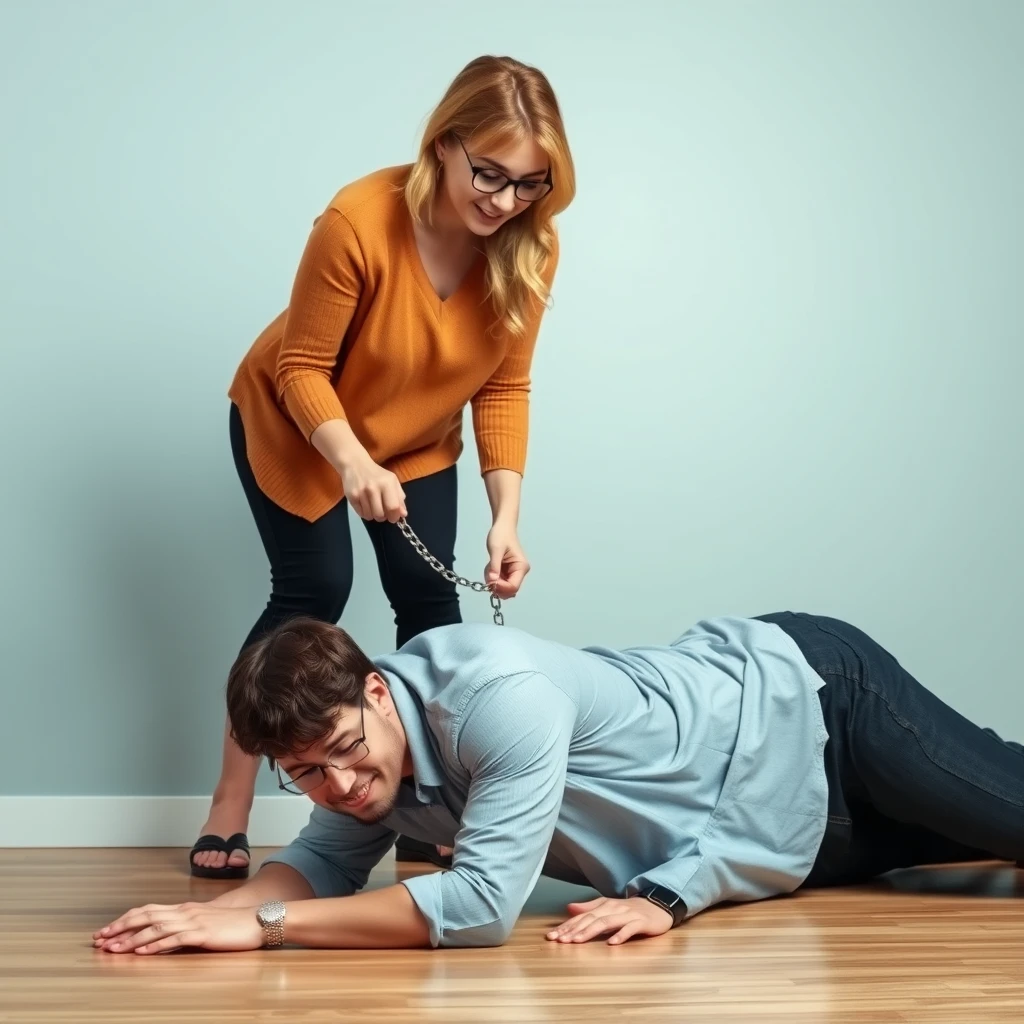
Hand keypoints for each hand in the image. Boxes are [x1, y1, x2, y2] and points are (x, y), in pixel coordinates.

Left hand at [93, 902, 263, 954]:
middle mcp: (185, 911)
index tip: (107, 930)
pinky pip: (174, 939)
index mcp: (185, 909)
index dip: (125, 919)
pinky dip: (154, 945)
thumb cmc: (233, 925)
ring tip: (112, 948)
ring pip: (154, 927)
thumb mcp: (205, 924)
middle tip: (99, 937)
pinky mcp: (202, 934)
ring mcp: (193, 921)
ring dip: (130, 939)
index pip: (148, 910)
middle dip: (120, 927)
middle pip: (145, 915)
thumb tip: (164, 938)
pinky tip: (141, 952)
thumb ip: (185, 928)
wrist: (258, 921)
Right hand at [340, 454, 406, 522]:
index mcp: (387, 483)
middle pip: (380, 515)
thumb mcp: (392, 481)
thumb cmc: (377, 474)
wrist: (355, 464)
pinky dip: (365, 513)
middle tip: (383, 512)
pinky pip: (361, 514)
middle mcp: (373, 488)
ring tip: (374, 507)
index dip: (394, 516)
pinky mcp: (351, 496)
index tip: (394, 517)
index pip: (393, 507)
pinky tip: (366, 505)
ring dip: (373, 515)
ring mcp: (361, 492)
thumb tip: (403, 514)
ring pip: (370, 516)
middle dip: (383, 517)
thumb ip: (399, 498)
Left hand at [485, 523, 529, 598]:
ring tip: (489, 568)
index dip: (501, 588)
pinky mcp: (508, 573)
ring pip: (503, 588)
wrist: (502, 527)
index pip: (513, 587)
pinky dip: (492, 578)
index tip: (489, 581)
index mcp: (521, 567)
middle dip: (496, 586)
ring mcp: (514, 574)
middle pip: (509, 591)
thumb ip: (494, 567)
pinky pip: (500, 582)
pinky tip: (490, 568)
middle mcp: (520, 572)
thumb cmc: (501, 535)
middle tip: (488, 574)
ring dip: (493, 582)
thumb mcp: (496, 550)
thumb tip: (492, 582)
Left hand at [545, 896, 673, 945]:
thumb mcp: (608, 907)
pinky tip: (612, 944)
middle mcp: (613, 908)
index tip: (553, 935)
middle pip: (591, 919)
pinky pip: (629, 929)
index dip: (567, 925)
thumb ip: (589, 908)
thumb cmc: (630, 910)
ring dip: (590, 932)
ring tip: (577, 941)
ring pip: (606, 922)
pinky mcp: (641, 923)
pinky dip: (620, 935)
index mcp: (604, 905)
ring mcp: (627, 915)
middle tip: (560, 940)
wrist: (658, 906)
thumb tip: (569, 908)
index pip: (582, 916)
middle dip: (574, 930)